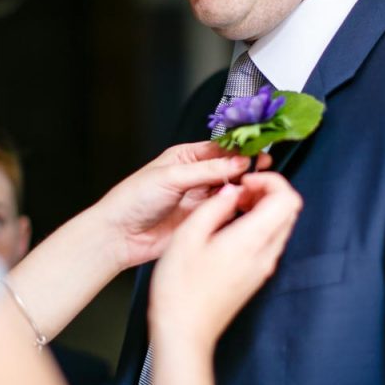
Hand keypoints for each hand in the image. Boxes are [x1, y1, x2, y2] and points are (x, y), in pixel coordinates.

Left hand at [92, 142, 270, 269]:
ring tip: (256, 187)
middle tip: (263, 169)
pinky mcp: (203, 219)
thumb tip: (238, 162)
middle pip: (230, 168)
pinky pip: (226, 211)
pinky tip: (245, 205)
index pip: (221, 149)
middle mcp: (196, 176)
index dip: (240, 150)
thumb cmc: (133, 199)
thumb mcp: (171, 176)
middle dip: (247, 168)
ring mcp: (200, 198)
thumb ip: (207, 170)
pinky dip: (238, 208)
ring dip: (244, 188)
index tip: (258, 152)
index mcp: (186, 157)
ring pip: (231, 189)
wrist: (120, 236)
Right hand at [148, 172, 301, 354]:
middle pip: (289, 210)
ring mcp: (264, 267)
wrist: (185, 333)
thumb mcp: (187, 236)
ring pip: (281, 225)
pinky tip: (229, 227)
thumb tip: (232, 190)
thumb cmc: (180, 290)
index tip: (245, 181)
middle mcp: (266, 255)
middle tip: (238, 191)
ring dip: (262, 208)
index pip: (288, 199)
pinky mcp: (256, 276)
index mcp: (252, 241)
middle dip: (268, 191)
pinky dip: (257, 225)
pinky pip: (269, 241)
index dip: (271, 181)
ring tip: (231, 207)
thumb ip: (214, 207)